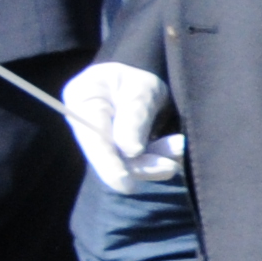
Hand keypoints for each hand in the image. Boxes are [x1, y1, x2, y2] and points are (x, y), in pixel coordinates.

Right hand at [60, 60, 178, 193]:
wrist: (141, 76)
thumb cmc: (138, 78)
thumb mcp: (141, 88)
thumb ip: (135, 116)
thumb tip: (130, 152)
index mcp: (83, 100)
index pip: (93, 138)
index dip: (109, 165)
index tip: (125, 184)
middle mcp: (85, 123)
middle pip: (110, 156)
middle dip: (143, 165)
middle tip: (171, 166)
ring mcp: (101, 138)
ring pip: (128, 162)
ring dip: (156, 160)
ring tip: (179, 146)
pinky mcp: (118, 149)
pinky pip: (138, 160)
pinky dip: (159, 157)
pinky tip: (176, 149)